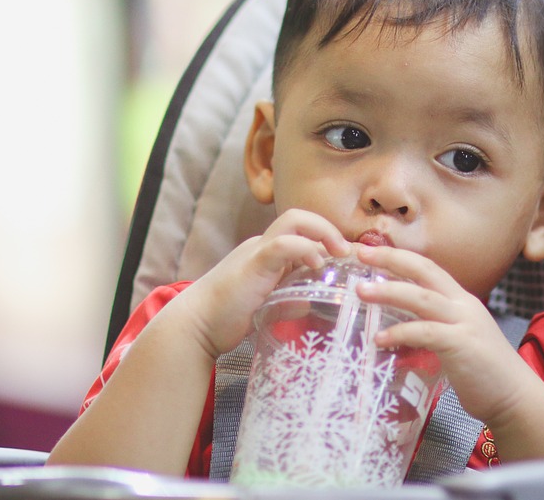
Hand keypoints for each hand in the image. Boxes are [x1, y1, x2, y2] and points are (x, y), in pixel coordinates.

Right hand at [180, 209, 351, 357]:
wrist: (195, 326)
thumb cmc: (228, 318)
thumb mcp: (267, 307)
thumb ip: (288, 300)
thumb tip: (309, 302)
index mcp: (267, 253)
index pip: (302, 232)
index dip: (327, 239)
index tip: (348, 258)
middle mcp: (263, 245)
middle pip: (300, 217)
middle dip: (329, 228)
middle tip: (347, 252)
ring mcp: (257, 250)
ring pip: (294, 220)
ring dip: (323, 232)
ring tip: (339, 253)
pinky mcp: (253, 262)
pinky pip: (283, 243)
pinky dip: (304, 248)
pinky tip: (316, 265)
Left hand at [353, 245, 532, 425]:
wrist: (516, 398)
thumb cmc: (484, 374)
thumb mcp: (457, 339)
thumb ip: (433, 328)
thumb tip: (401, 328)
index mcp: (461, 301)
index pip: (428, 269)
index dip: (399, 257)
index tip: (371, 252)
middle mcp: (464, 306)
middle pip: (425, 271)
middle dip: (391, 259)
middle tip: (361, 253)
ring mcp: (465, 324)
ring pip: (422, 298)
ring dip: (389, 291)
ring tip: (362, 291)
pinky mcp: (462, 346)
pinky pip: (426, 333)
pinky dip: (401, 332)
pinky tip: (379, 339)